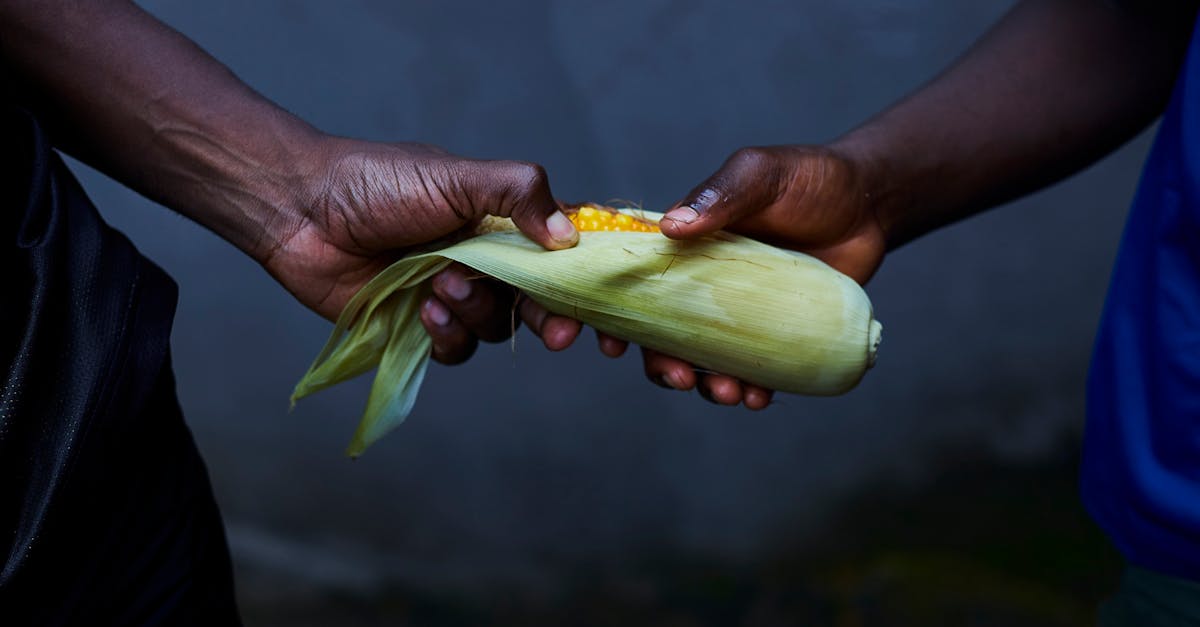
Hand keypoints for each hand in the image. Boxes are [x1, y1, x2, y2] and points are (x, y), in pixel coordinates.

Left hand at [260, 137, 577, 364]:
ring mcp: (453, 295)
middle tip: (561, 334)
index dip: (586, 280)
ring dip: (479, 314)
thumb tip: (570, 235)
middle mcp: (485, 260)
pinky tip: (425, 311)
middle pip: (540, 302)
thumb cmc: (377, 182)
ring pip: (497, 328)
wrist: (301, 211)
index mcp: (502, 221)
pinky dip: (448, 336)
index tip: (603, 304)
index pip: (561, 252)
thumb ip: (517, 193)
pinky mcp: (419, 326)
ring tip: (442, 286)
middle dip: (553, 319)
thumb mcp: (456, 176)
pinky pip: (456, 351)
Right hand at [589, 145, 886, 407]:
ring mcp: (734, 313)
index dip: (602, 312)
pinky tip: (759, 397)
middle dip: (658, 363)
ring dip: (704, 384)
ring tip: (727, 393)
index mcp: (680, 246)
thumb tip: (670, 226)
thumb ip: (719, 194)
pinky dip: (749, 390)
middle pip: (657, 333)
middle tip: (678, 376)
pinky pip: (750, 371)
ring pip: (701, 360)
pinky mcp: (771, 334)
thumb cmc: (809, 179)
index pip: (627, 280)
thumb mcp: (760, 173)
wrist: (870, 206)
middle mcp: (699, 283)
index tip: (599, 340)